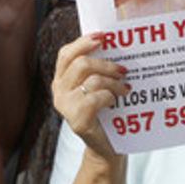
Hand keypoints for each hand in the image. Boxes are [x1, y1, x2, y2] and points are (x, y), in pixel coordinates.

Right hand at [51, 35, 128, 159]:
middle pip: (80, 63)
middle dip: (106, 64)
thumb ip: (97, 69)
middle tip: (123, 69)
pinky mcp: (76, 120)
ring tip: (125, 88)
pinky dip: (110, 97)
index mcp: (61, 79)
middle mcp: (58, 91)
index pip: (66, 53)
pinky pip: (96, 98)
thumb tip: (111, 43)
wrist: (107, 146)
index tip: (104, 37)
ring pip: (92, 80)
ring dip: (114, 82)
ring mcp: (65, 106)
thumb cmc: (106, 113)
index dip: (84, 42)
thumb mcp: (98, 86)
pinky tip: (116, 102)